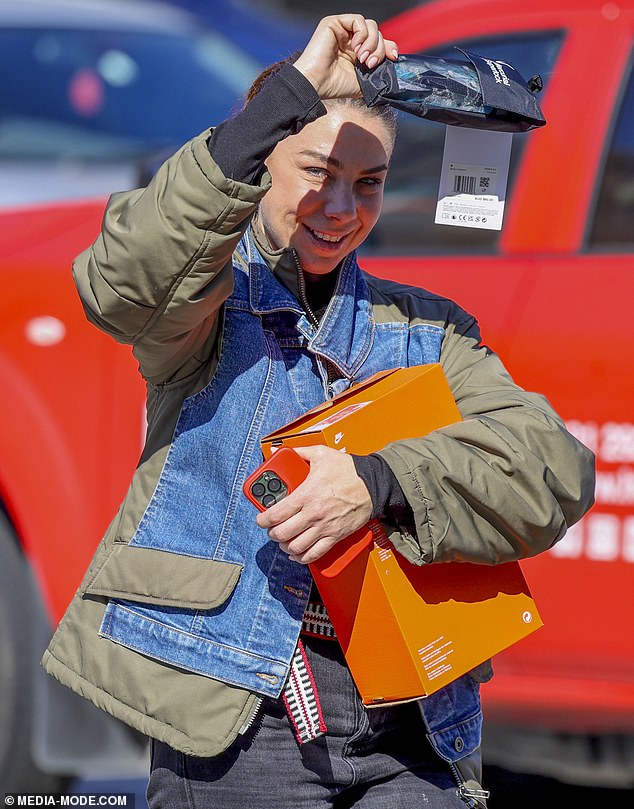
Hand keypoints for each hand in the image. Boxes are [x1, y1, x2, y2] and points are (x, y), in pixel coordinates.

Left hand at [255, 444, 372, 563]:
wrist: (372, 484)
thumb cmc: (348, 470)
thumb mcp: (322, 454)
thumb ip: (300, 452)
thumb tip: (284, 449)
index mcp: (306, 495)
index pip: (276, 514)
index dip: (263, 520)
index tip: (261, 519)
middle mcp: (313, 514)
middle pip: (282, 533)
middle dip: (272, 533)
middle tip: (272, 529)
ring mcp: (324, 527)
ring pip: (296, 547)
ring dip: (285, 546)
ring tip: (283, 540)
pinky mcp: (335, 536)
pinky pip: (314, 553)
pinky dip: (302, 557)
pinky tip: (297, 554)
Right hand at [293, 14, 398, 99]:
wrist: (316, 84)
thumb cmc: (335, 85)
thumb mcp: (364, 79)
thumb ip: (378, 70)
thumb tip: (393, 60)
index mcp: (356, 52)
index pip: (378, 42)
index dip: (388, 47)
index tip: (393, 57)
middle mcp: (350, 39)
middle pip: (377, 33)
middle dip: (379, 49)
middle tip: (370, 64)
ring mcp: (342, 30)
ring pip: (370, 26)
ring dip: (372, 42)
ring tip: (362, 58)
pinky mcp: (334, 23)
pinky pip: (358, 20)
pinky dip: (362, 34)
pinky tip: (355, 47)